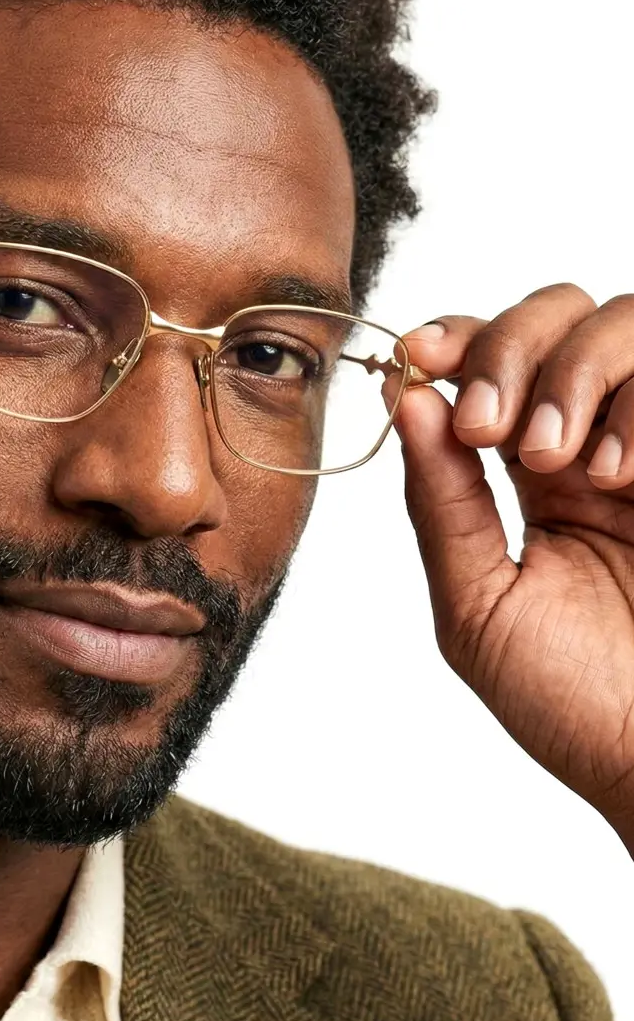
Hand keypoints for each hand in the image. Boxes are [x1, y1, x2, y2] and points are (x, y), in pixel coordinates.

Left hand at [389, 285, 633, 848]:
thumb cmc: (573, 703)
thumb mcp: (478, 604)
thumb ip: (442, 504)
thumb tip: (407, 401)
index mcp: (530, 477)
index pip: (486, 365)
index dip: (452, 341)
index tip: (416, 358)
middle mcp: (597, 445)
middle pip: (552, 316)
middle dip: (507, 351)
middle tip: (489, 431)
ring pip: (622, 323)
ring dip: (573, 374)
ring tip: (562, 467)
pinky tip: (620, 479)